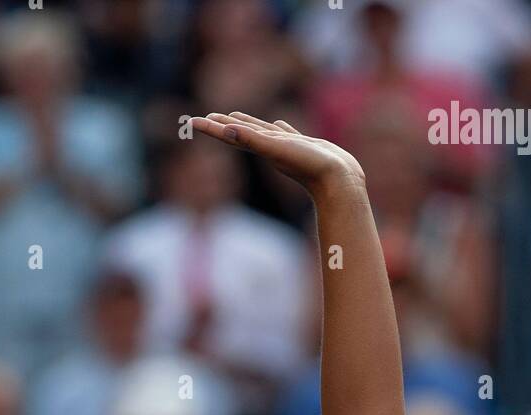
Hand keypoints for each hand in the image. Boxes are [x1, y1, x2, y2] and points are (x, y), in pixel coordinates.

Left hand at [190, 112, 363, 196]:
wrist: (340, 183)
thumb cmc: (309, 167)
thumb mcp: (278, 150)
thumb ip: (253, 140)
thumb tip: (228, 130)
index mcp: (261, 148)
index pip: (229, 135)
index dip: (210, 128)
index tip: (190, 123)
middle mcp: (270, 148)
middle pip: (239, 133)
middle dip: (222, 125)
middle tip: (205, 118)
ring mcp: (286, 148)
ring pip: (262, 132)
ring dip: (247, 123)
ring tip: (234, 116)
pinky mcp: (303, 147)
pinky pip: (286, 133)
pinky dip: (279, 127)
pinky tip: (278, 124)